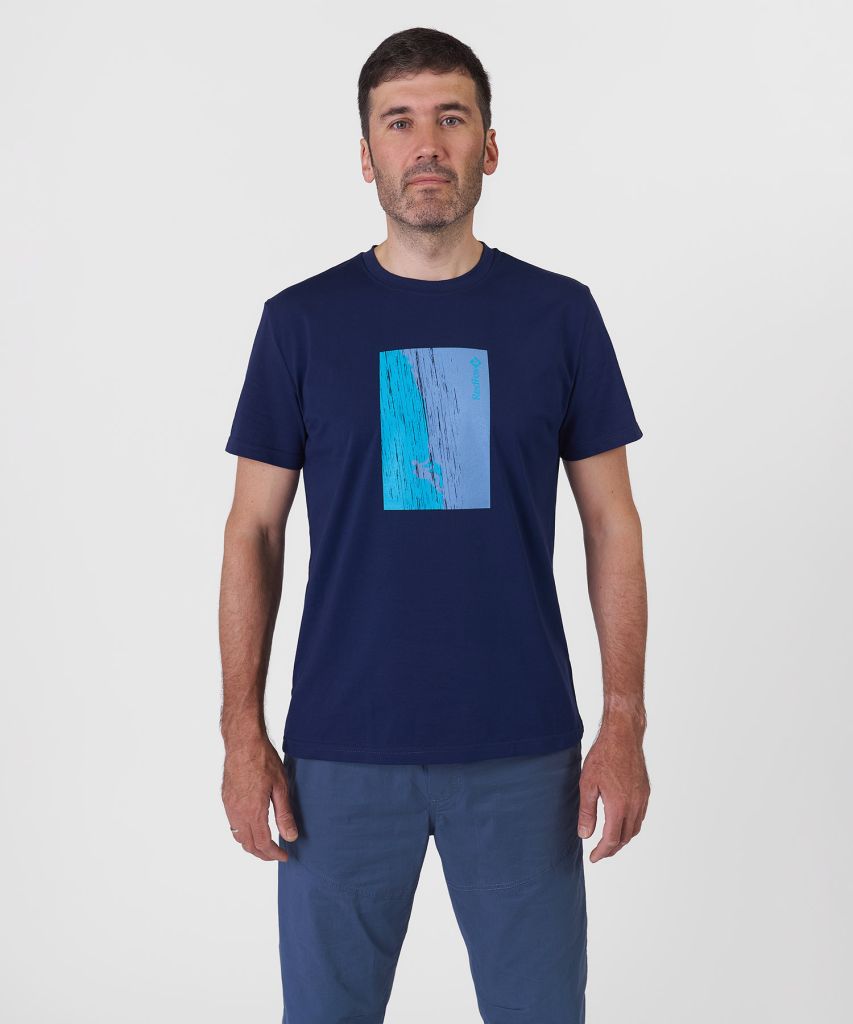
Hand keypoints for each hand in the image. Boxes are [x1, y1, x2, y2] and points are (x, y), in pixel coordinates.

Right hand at [221, 738, 298, 860]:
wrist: (243, 742)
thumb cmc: (263, 760)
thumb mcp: (280, 787)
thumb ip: (284, 814)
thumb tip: (290, 836)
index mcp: (253, 812)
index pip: (263, 844)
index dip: (274, 854)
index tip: (284, 856)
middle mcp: (238, 813)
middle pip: (248, 845)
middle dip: (263, 854)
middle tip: (276, 854)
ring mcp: (229, 806)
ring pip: (238, 836)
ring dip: (251, 845)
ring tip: (266, 844)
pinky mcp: (226, 799)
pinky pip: (232, 824)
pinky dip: (243, 832)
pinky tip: (253, 827)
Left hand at [577, 727, 649, 861]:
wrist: (623, 736)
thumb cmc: (603, 756)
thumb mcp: (587, 784)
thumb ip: (587, 812)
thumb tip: (585, 835)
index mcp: (618, 806)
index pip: (611, 839)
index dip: (602, 852)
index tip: (593, 858)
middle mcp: (634, 805)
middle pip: (625, 837)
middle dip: (612, 848)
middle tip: (599, 852)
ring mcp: (642, 798)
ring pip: (635, 828)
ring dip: (623, 838)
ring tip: (609, 841)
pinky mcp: (645, 791)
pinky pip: (640, 816)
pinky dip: (631, 825)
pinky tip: (621, 822)